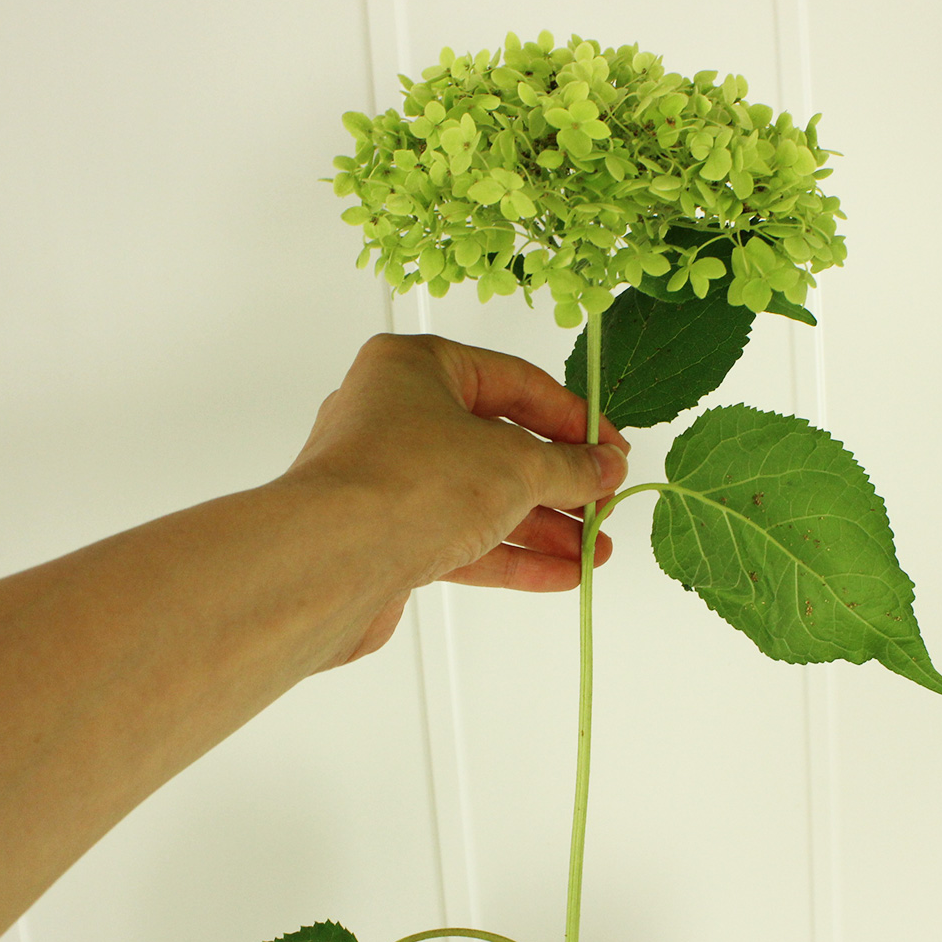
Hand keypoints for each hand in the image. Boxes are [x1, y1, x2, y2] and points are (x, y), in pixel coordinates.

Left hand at [282, 333, 629, 659]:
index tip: (615, 452)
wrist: (326, 565)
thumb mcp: (514, 465)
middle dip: (560, 482)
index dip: (574, 419)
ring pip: (481, 497)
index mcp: (417, 367)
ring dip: (542, 526)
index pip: (515, 382)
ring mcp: (388, 479)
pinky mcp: (385, 536)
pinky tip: (561, 574)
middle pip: (499, 443)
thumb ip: (569, 467)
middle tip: (606, 506)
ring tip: (595, 551)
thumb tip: (607, 469)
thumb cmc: (411, 483)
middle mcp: (396, 415)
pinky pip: (459, 538)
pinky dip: (509, 555)